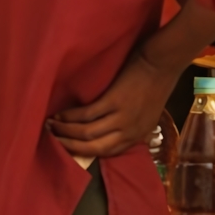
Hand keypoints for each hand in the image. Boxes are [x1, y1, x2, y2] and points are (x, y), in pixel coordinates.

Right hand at [49, 51, 173, 157]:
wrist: (163, 62)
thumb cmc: (156, 82)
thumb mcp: (147, 111)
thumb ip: (130, 124)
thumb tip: (108, 130)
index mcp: (138, 135)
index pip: (107, 152)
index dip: (84, 152)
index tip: (67, 149)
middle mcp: (130, 131)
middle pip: (93, 148)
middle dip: (69, 146)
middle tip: (52, 140)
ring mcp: (122, 118)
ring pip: (86, 133)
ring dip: (65, 130)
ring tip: (50, 126)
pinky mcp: (114, 102)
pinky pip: (86, 115)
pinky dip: (70, 116)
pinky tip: (59, 114)